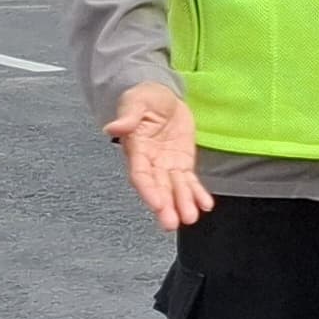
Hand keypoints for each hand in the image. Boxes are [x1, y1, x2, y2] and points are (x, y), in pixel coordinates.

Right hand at [104, 83, 211, 232]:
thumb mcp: (136, 101)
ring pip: (175, 188)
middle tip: (172, 223)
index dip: (148, 190)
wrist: (163, 95)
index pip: (140, 175)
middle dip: (165, 206)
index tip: (157, 203)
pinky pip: (190, 180)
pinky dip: (197, 193)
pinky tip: (206, 205)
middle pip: (158, 187)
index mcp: (136, 150)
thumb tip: (112, 128)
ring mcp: (167, 164)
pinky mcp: (182, 162)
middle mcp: (150, 162)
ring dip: (182, 203)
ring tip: (191, 218)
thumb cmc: (145, 97)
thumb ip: (128, 116)